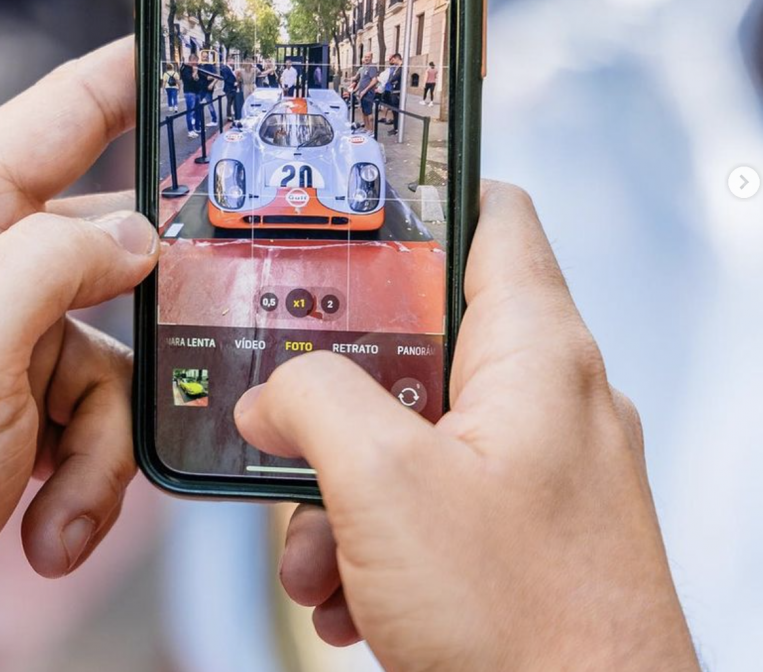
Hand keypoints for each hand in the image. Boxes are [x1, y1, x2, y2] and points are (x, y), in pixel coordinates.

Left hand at [0, 37, 158, 671]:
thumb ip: (56, 262)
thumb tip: (135, 235)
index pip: (59, 114)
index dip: (130, 76)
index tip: (193, 52)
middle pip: (109, 238)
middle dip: (149, 295)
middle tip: (192, 315)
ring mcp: (6, 333)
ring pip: (121, 347)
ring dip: (106, 432)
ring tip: (59, 485)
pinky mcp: (26, 395)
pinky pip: (106, 410)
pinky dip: (93, 470)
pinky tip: (49, 516)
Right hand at [235, 183, 698, 671]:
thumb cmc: (526, 626)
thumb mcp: (381, 482)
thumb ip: (312, 400)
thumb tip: (271, 391)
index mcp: (535, 351)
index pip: (492, 213)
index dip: (422, 194)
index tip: (353, 207)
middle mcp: (548, 397)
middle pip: (428, 332)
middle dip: (346, 382)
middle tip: (292, 402)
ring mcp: (541, 466)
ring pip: (419, 428)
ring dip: (348, 481)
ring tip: (316, 546)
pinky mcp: (528, 528)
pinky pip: (438, 496)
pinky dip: (381, 532)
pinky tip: (350, 593)